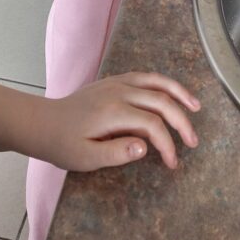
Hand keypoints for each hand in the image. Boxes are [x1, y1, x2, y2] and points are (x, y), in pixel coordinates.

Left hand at [42, 72, 199, 172]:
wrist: (44, 123)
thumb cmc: (64, 144)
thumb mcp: (87, 158)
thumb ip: (117, 153)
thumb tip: (145, 147)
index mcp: (113, 112)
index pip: (152, 124)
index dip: (167, 144)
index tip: (171, 163)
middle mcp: (119, 91)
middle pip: (160, 100)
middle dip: (181, 120)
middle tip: (193, 141)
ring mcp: (117, 82)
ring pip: (156, 81)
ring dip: (179, 92)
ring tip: (196, 106)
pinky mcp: (114, 80)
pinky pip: (145, 76)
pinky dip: (163, 83)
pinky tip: (172, 93)